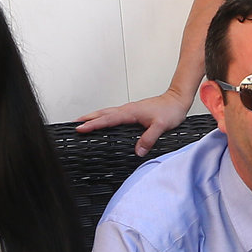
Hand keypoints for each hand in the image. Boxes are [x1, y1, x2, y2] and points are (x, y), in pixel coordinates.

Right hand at [77, 89, 195, 154]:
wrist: (177, 100)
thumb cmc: (170, 110)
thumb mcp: (161, 126)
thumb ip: (149, 138)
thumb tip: (138, 151)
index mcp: (130, 112)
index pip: (107, 119)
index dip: (93, 124)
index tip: (80, 128)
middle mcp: (127, 109)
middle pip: (102, 113)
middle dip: (87, 119)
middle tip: (73, 124)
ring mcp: (129, 110)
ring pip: (107, 112)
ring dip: (94, 117)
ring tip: (82, 122)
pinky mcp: (132, 111)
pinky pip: (113, 114)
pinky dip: (104, 117)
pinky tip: (104, 121)